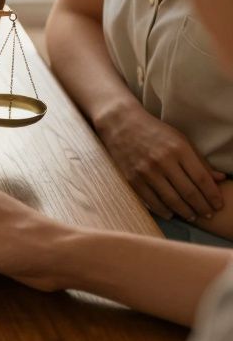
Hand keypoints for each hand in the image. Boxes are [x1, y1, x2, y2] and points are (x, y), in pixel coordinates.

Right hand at [95, 103, 225, 221]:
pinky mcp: (132, 178)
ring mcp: (146, 171)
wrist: (121, 124)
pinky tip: (171, 214)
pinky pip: (151, 200)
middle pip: (188, 191)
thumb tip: (220, 179)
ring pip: (170, 199)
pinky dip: (163, 210)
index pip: (201, 178)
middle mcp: (163, 161)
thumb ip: (200, 160)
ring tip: (192, 216)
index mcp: (179, 149)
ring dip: (184, 211)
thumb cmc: (155, 131)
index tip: (218, 205)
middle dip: (201, 206)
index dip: (212, 195)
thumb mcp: (180, 139)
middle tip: (209, 215)